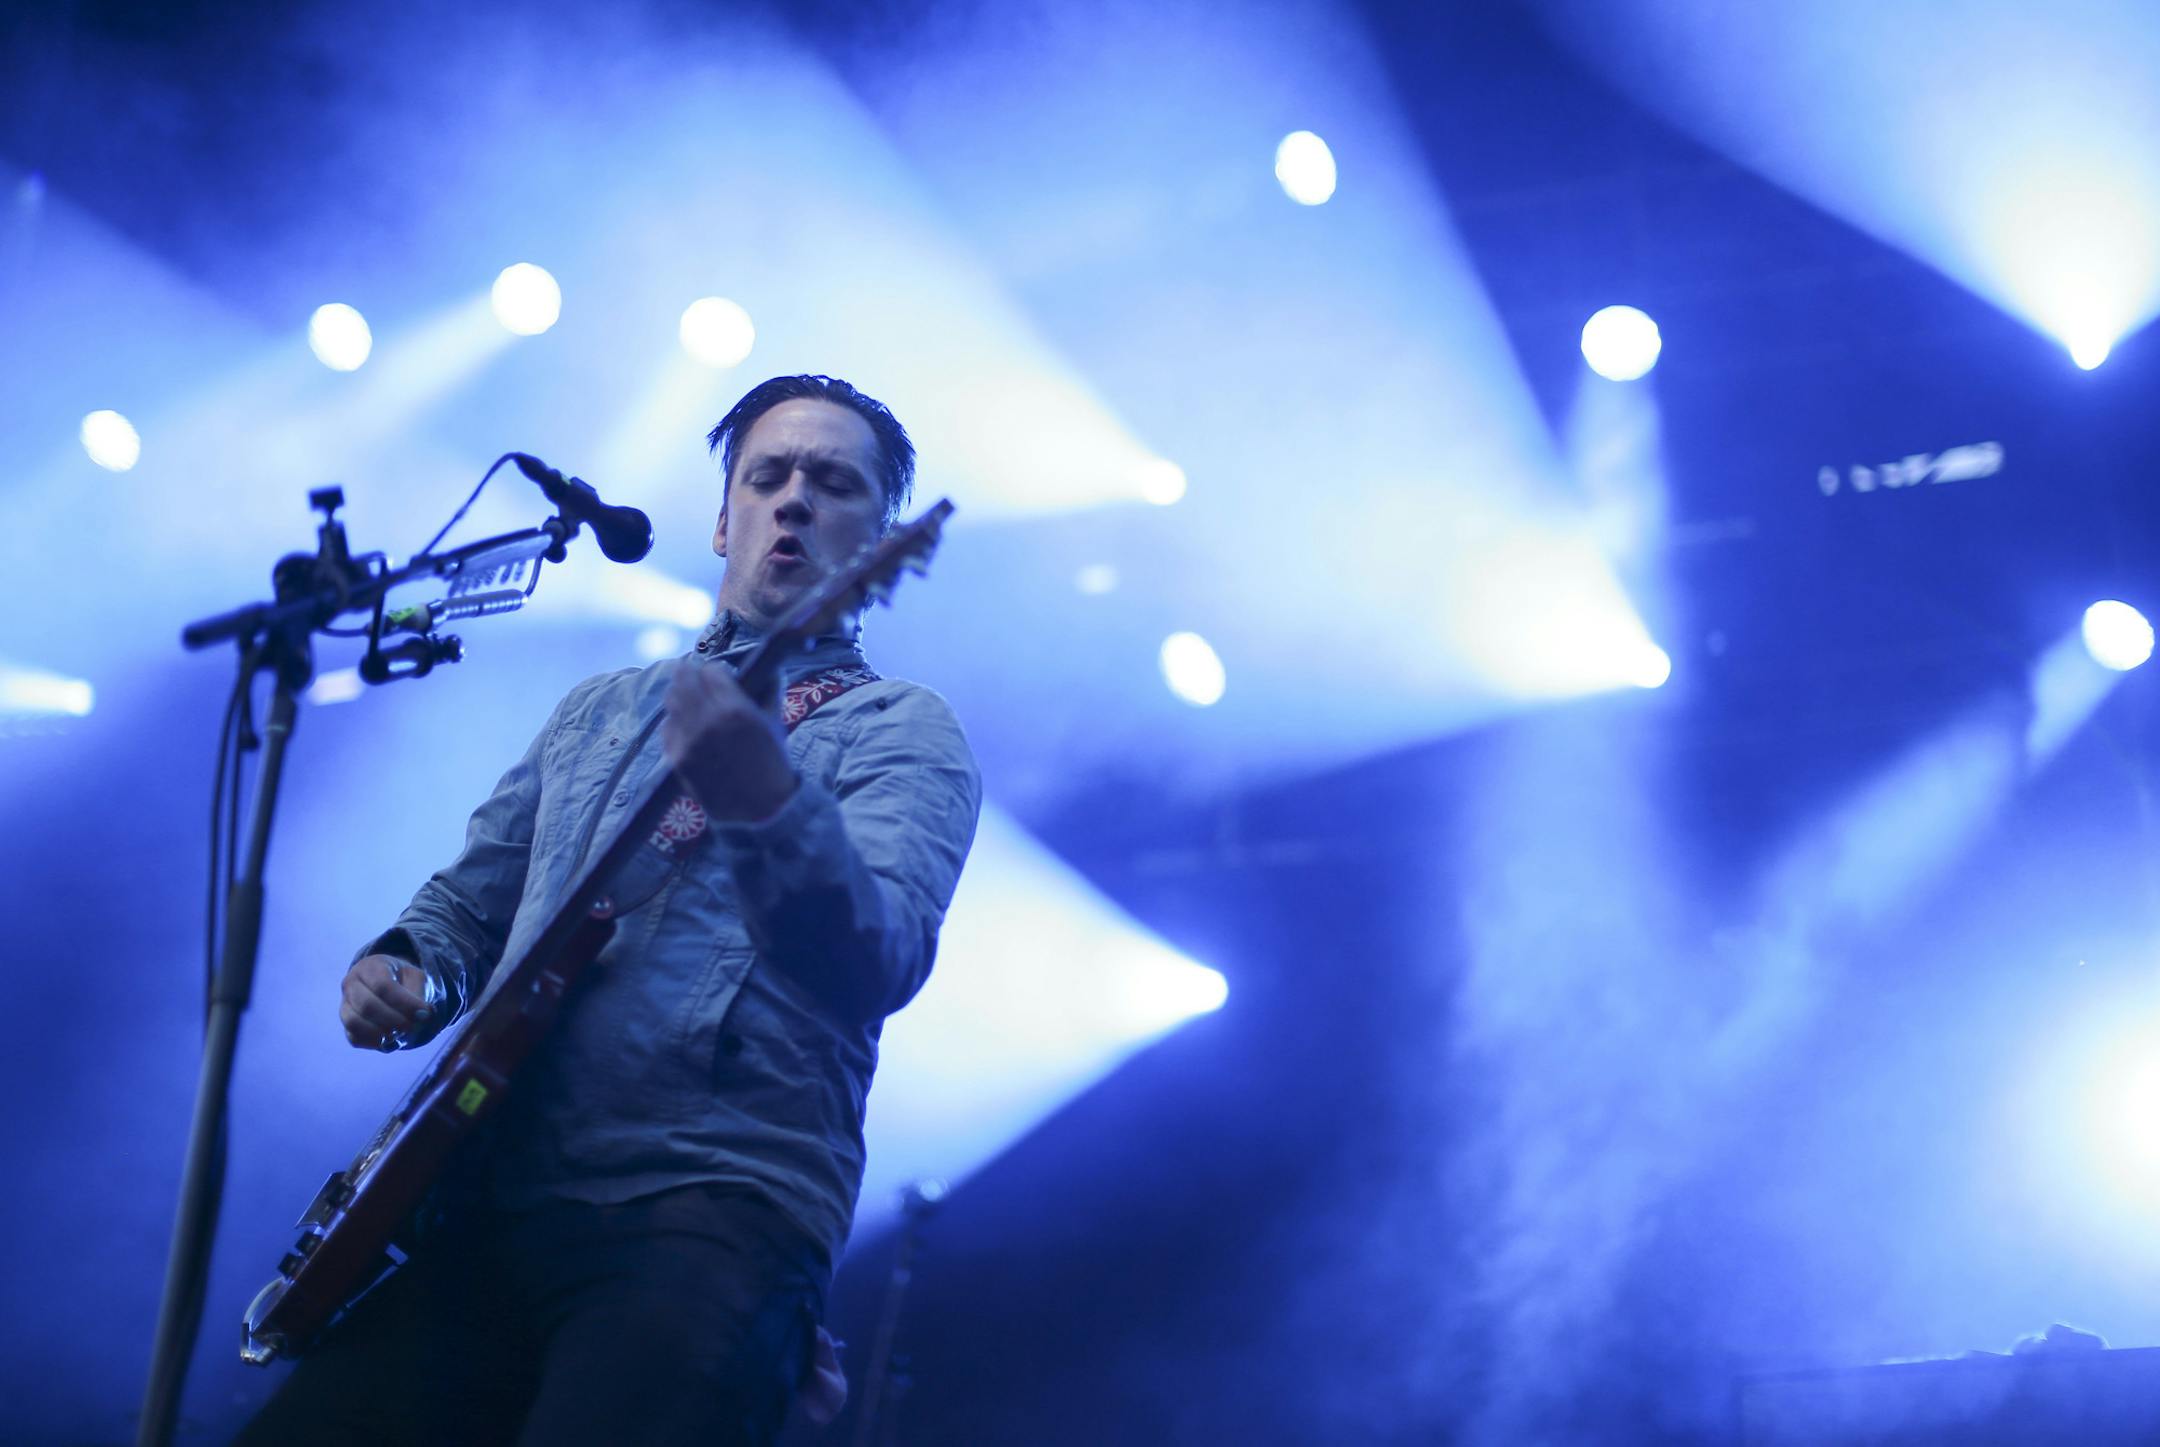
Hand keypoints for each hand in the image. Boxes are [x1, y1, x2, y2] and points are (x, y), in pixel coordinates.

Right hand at [340, 954, 431, 1050]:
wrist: (388, 983)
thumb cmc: (402, 979)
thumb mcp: (415, 977)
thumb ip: (418, 992)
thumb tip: (422, 1015)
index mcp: (370, 966)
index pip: (382, 986)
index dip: (404, 1003)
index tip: (423, 1014)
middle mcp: (351, 983)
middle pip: (366, 1005)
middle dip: (393, 1020)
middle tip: (412, 1026)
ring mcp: (344, 1004)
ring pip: (354, 1022)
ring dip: (380, 1032)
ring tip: (399, 1033)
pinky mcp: (345, 1024)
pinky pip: (353, 1037)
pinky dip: (372, 1042)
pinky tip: (388, 1040)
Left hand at [663, 662, 798, 821]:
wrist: (758, 807)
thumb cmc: (771, 763)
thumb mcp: (775, 723)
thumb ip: (770, 690)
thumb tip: (768, 669)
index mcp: (734, 709)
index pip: (711, 670)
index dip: (715, 671)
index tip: (720, 675)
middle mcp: (706, 721)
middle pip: (684, 679)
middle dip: (691, 675)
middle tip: (696, 677)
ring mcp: (687, 740)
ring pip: (671, 700)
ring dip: (680, 694)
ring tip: (689, 697)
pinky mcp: (675, 758)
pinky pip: (667, 727)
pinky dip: (675, 720)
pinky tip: (686, 724)